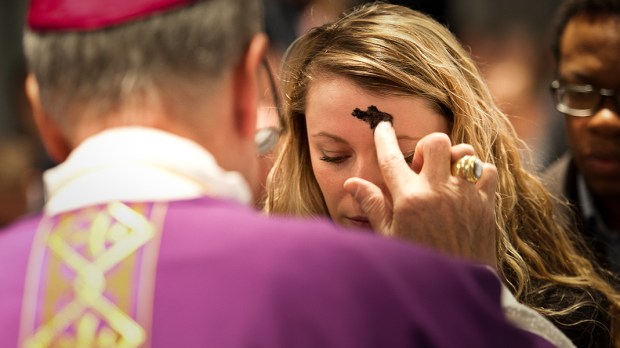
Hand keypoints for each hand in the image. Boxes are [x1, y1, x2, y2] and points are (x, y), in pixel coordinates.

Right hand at [343, 122, 497, 267]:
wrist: (455, 292)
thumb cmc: (417, 263)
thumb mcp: (390, 237)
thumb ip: (374, 205)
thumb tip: (353, 183)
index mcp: (409, 200)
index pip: (392, 158)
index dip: (384, 138)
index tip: (382, 127)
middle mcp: (438, 192)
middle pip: (435, 142)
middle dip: (427, 146)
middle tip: (423, 165)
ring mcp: (464, 197)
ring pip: (465, 152)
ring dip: (454, 159)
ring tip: (446, 176)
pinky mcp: (485, 205)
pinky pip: (487, 172)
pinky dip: (478, 174)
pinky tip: (467, 188)